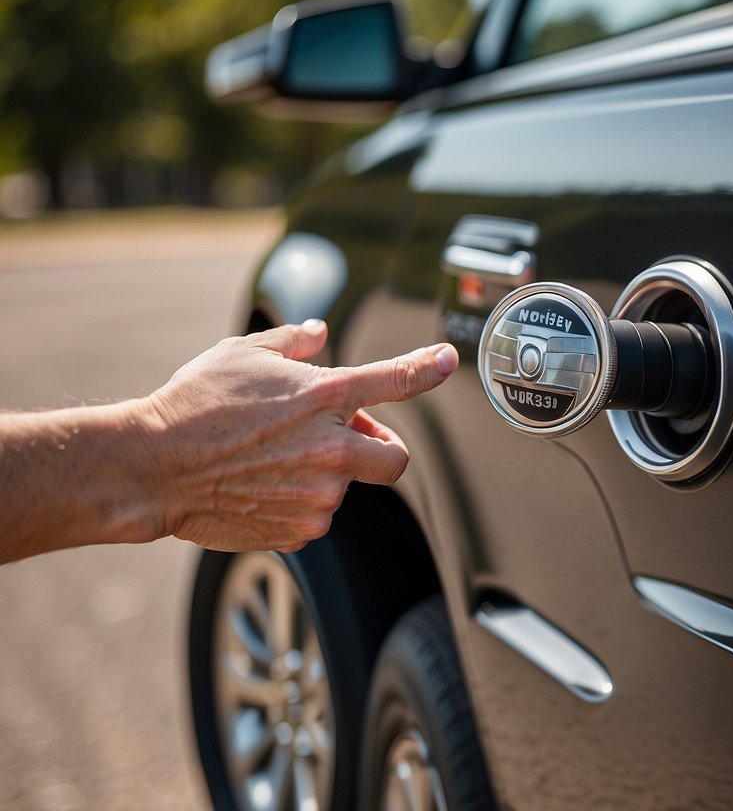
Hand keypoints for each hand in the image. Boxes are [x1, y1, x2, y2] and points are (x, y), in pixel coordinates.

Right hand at [139, 319, 456, 552]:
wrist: (153, 467)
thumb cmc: (194, 405)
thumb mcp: (243, 353)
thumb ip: (293, 343)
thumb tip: (320, 333)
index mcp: (325, 396)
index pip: (396, 380)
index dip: (428, 369)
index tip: (447, 363)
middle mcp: (332, 448)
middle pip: (394, 458)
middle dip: (380, 448)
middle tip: (345, 438)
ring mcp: (320, 495)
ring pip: (346, 487)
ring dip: (324, 474)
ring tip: (272, 459)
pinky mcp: (302, 530)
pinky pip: (315, 515)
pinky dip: (297, 503)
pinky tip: (260, 486)